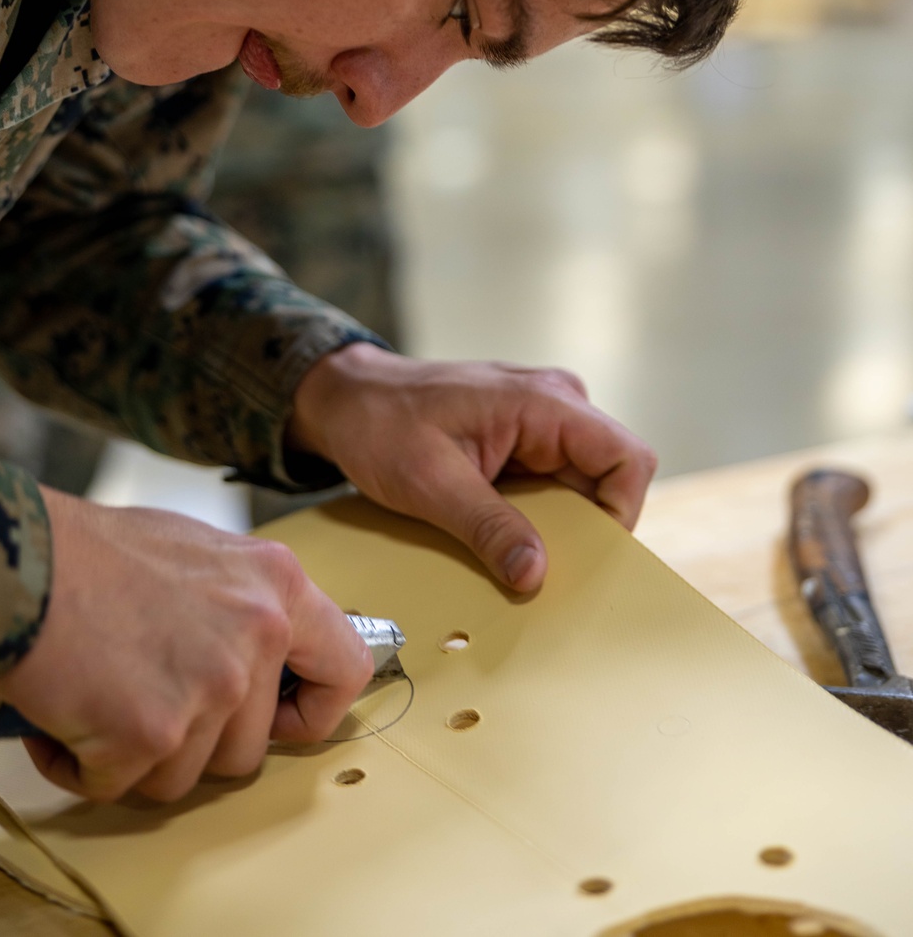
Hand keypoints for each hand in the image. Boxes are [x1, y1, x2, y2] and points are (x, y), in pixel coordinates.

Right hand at [0, 490, 371, 802]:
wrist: (21, 560)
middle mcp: (258, 635)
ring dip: (138, 756)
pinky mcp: (154, 732)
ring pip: (185, 776)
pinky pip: (122, 786)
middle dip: (193, 742)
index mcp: (277, 585)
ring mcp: (211, 687)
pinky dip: (85, 766)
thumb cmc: (96, 552)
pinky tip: (64, 717)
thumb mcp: (200, 552)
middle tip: (143, 698)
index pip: (346, 669)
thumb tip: (259, 655)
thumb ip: (243, 603)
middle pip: (247, 747)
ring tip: (99, 698)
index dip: (311, 711)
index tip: (274, 719)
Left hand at [289, 344, 656, 592]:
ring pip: (583, 487)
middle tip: (546, 574)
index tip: (582, 556)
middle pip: (609, 479)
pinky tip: (506, 545)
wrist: (346, 399)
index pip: (628, 458)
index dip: (621, 512)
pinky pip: (554, 486)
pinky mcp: (525, 440)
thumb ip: (487, 526)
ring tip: (518, 562)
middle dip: (587, 531)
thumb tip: (536, 575)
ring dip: (560, 528)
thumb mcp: (430, 482)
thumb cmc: (381, 423)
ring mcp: (542, 422)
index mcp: (544, 401)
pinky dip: (538, 519)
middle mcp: (556, 404)